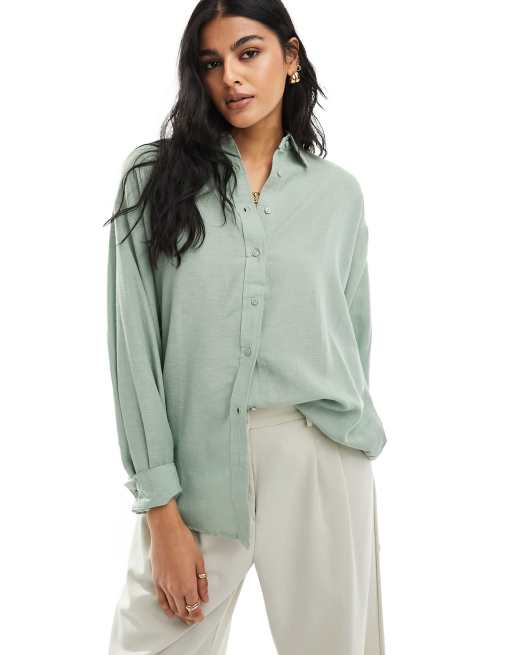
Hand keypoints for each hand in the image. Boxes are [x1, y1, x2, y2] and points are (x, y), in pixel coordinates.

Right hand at [146, 500, 208, 624]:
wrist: (166, 532)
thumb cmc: (184, 542)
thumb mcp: (199, 561)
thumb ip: (202, 582)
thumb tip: (205, 598)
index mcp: (187, 584)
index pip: (193, 607)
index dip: (197, 615)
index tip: (201, 617)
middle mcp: (174, 588)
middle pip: (182, 610)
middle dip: (189, 617)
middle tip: (195, 619)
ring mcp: (164, 585)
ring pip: (172, 607)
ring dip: (179, 614)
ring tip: (185, 618)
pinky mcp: (156, 580)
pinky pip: (161, 600)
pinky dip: (166, 608)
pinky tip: (169, 612)